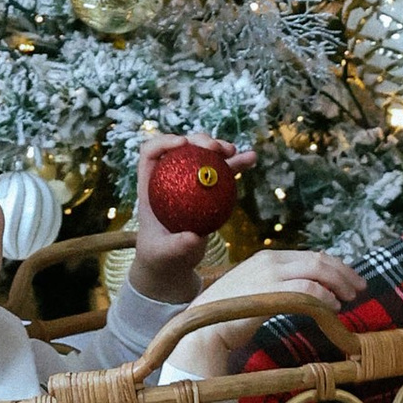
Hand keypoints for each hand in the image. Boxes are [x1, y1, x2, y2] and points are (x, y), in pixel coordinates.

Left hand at [127, 131, 256, 302]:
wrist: (173, 261)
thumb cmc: (161, 256)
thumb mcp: (164, 253)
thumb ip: (176, 247)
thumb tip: (194, 237)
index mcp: (150, 184)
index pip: (151, 153)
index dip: (164, 142)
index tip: (183, 144)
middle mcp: (170, 177)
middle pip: (182, 148)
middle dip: (199, 140)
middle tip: (215, 148)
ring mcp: (190, 181)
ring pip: (204, 156)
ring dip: (220, 148)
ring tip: (234, 150)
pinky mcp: (207, 190)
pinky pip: (222, 173)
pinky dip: (236, 164)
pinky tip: (251, 157)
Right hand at [164, 251, 361, 388]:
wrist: (203, 324)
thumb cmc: (230, 312)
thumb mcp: (258, 290)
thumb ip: (280, 286)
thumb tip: (310, 293)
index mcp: (269, 256)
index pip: (312, 255)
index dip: (337, 266)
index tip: (352, 280)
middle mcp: (271, 259)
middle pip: (319, 259)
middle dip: (344, 273)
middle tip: (360, 288)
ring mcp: (270, 273)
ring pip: (316, 270)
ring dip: (338, 284)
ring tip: (349, 299)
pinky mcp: (269, 291)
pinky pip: (306, 288)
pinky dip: (324, 296)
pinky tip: (332, 306)